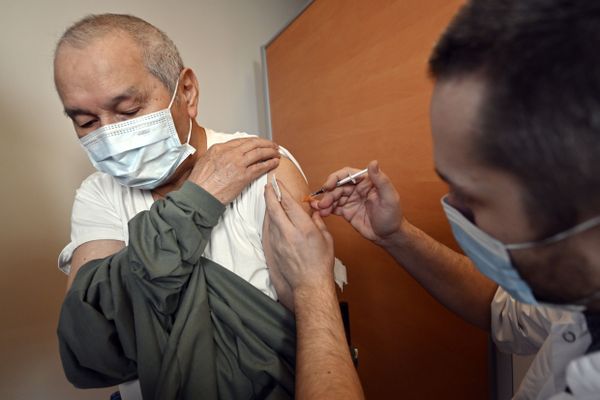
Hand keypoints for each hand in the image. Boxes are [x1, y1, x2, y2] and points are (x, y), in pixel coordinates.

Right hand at [188, 137, 279, 203]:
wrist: (200, 195)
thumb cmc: (200, 183)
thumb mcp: (205, 161)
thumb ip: (217, 154)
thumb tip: (225, 154)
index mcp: (219, 148)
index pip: (241, 140)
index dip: (254, 141)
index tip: (259, 143)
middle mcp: (230, 153)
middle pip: (253, 144)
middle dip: (265, 143)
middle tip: (272, 145)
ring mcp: (238, 164)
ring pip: (259, 153)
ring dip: (270, 152)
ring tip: (276, 152)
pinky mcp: (244, 176)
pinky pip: (260, 167)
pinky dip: (269, 163)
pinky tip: (275, 163)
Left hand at [264, 179, 334, 297]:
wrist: (310, 285)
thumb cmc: (321, 264)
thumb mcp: (326, 239)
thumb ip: (319, 223)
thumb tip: (314, 213)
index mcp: (304, 228)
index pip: (289, 203)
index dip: (282, 190)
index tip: (278, 182)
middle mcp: (289, 233)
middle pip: (274, 208)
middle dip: (269, 193)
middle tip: (268, 185)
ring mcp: (279, 242)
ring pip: (270, 218)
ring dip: (269, 206)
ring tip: (269, 196)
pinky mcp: (274, 249)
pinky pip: (270, 230)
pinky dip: (270, 219)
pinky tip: (271, 215)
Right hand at [312, 160, 402, 245]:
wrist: (389, 236)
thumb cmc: (392, 216)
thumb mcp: (389, 197)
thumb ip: (381, 180)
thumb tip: (373, 162)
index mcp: (366, 181)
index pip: (347, 174)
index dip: (336, 178)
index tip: (329, 185)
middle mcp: (357, 189)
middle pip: (337, 186)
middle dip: (328, 193)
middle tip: (324, 203)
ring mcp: (350, 200)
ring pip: (333, 197)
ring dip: (325, 202)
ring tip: (321, 210)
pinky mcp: (346, 211)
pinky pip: (333, 207)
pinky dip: (326, 209)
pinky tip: (321, 213)